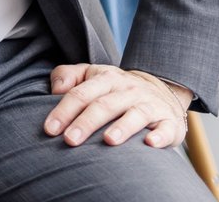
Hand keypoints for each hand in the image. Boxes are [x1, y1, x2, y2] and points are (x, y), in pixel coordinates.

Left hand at [44, 64, 192, 148]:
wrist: (161, 88)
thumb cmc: (115, 88)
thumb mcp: (91, 75)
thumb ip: (68, 76)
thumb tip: (54, 89)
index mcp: (106, 78)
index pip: (81, 93)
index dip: (64, 111)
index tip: (50, 129)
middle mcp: (128, 90)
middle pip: (104, 105)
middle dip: (86, 122)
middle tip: (70, 140)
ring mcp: (150, 105)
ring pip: (135, 114)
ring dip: (122, 127)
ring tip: (108, 141)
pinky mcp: (169, 122)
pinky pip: (165, 129)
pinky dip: (159, 136)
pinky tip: (150, 144)